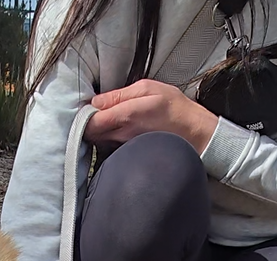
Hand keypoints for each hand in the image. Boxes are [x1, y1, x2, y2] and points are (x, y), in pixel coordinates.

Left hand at [84, 79, 217, 153]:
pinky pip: (108, 148)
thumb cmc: (174, 109)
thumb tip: (95, 101)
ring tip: (106, 121)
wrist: (193, 134)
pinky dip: (106, 140)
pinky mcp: (127, 156)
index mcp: (123, 117)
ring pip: (97, 142)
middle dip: (87, 124)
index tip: (86, 107)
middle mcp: (119, 137)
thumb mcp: (148, 89)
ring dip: (97, 132)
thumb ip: (119, 95)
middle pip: (89, 134)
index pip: (88, 122)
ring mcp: (122, 149)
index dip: (83, 114)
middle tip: (93, 112)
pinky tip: (116, 132)